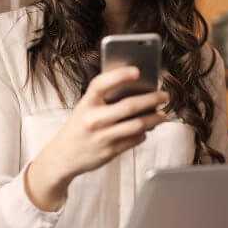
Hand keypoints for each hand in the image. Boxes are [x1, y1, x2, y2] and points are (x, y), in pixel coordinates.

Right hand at [25, 66, 168, 210]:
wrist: (63, 156)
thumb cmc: (78, 128)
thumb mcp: (84, 108)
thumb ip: (103, 99)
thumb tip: (135, 89)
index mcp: (86, 104)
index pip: (101, 84)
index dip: (119, 75)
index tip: (137, 71)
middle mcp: (93, 120)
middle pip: (128, 107)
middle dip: (151, 99)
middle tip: (164, 95)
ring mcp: (102, 137)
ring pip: (136, 125)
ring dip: (154, 119)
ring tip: (162, 114)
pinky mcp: (109, 152)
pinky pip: (134, 140)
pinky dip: (144, 133)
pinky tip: (146, 129)